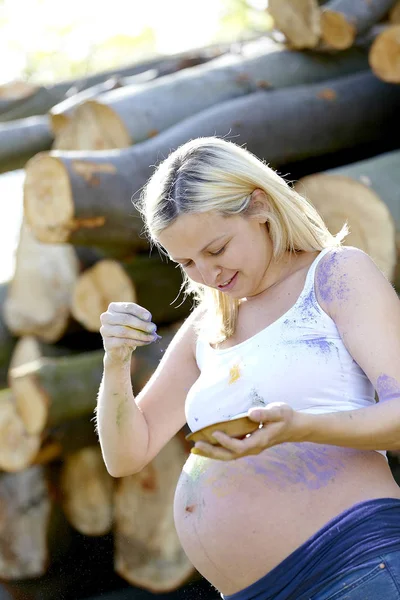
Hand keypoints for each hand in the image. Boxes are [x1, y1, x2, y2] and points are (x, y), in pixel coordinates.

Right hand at [100, 302, 160, 362]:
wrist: (121, 350)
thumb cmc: (130, 331)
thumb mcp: (136, 322)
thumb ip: (142, 319)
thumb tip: (149, 322)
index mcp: (113, 308)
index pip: (128, 307)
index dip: (139, 311)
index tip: (149, 317)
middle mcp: (106, 317)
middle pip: (126, 319)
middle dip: (142, 324)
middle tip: (153, 328)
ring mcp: (104, 330)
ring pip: (124, 331)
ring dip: (141, 334)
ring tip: (152, 337)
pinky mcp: (107, 343)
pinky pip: (124, 341)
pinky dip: (137, 342)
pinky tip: (146, 342)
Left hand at [191, 403, 307, 460]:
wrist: (293, 427)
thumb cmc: (286, 417)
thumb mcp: (279, 412)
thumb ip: (265, 413)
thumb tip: (251, 414)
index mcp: (260, 441)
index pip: (240, 446)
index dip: (227, 442)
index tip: (215, 433)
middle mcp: (253, 448)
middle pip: (230, 455)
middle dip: (212, 452)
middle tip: (196, 446)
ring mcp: (250, 448)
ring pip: (228, 455)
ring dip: (212, 453)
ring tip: (195, 449)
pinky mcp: (247, 445)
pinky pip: (230, 451)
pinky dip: (217, 449)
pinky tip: (206, 445)